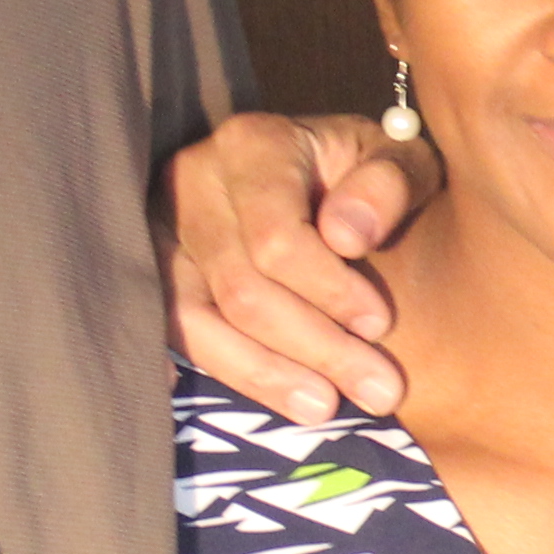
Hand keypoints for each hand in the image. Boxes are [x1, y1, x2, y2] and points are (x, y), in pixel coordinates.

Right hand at [165, 112, 435, 423]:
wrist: (315, 166)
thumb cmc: (362, 170)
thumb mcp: (397, 158)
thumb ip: (387, 186)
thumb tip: (346, 236)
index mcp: (252, 146)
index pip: (275, 238)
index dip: (328, 291)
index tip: (380, 325)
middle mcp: (193, 183)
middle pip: (241, 288)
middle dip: (314, 348)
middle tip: (379, 393)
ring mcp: (163, 231)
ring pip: (198, 322)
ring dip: (266, 374)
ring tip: (325, 408)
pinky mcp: (155, 272)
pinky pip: (173, 333)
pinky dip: (214, 369)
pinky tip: (256, 403)